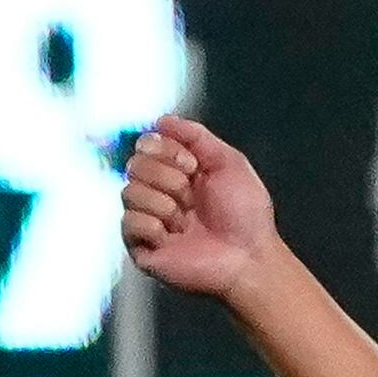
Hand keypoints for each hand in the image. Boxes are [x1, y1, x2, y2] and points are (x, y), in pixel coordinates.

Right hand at [122, 117, 282, 302]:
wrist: (249, 257)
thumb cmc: (246, 215)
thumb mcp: (229, 162)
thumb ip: (196, 136)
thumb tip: (161, 120)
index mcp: (176, 171)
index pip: (146, 143)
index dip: (167, 150)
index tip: (194, 166)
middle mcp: (158, 192)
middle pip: (134, 164)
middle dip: (168, 178)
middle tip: (193, 199)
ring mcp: (148, 219)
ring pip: (128, 192)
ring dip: (165, 205)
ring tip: (187, 222)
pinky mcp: (141, 246)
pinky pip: (128, 222)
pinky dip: (154, 227)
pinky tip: (173, 238)